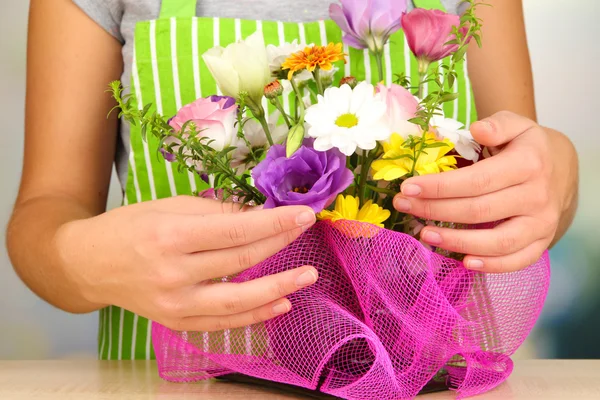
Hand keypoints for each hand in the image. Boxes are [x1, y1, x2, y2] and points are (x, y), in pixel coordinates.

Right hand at [55, 196, 317, 330]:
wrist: (89, 263)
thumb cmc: (129, 227)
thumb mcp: (169, 207)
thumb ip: (215, 213)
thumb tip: (259, 215)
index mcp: (171, 237)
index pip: (237, 230)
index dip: (275, 222)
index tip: (304, 213)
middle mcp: (173, 274)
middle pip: (242, 260)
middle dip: (281, 243)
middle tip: (307, 230)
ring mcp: (175, 304)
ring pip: (238, 299)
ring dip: (278, 288)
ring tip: (307, 275)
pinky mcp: (176, 322)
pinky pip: (223, 322)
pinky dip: (254, 315)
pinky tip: (280, 303)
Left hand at [393, 111, 575, 271]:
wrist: (561, 169)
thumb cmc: (525, 147)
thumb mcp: (516, 125)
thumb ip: (498, 124)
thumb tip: (478, 128)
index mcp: (528, 164)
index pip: (477, 180)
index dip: (440, 186)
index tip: (408, 186)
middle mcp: (538, 196)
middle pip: (479, 210)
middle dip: (435, 210)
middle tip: (404, 206)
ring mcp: (542, 223)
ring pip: (498, 241)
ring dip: (457, 242)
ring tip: (425, 234)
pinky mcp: (542, 242)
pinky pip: (518, 260)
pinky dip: (492, 266)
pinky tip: (464, 261)